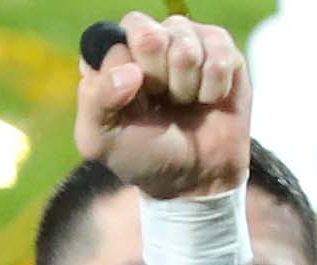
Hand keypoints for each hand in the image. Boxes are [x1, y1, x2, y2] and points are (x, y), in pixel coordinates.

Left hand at [76, 14, 252, 204]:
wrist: (192, 176)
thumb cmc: (141, 154)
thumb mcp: (100, 140)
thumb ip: (94, 101)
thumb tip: (129, 71)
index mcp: (110, 58)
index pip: (112, 41)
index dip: (123, 73)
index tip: (131, 102)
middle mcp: (147, 40)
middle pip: (149, 36)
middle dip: (156, 77)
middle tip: (159, 99)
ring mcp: (186, 39)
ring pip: (186, 46)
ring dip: (185, 87)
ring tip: (182, 102)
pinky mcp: (222, 47)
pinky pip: (220, 58)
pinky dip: (212, 89)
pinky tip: (206, 99)